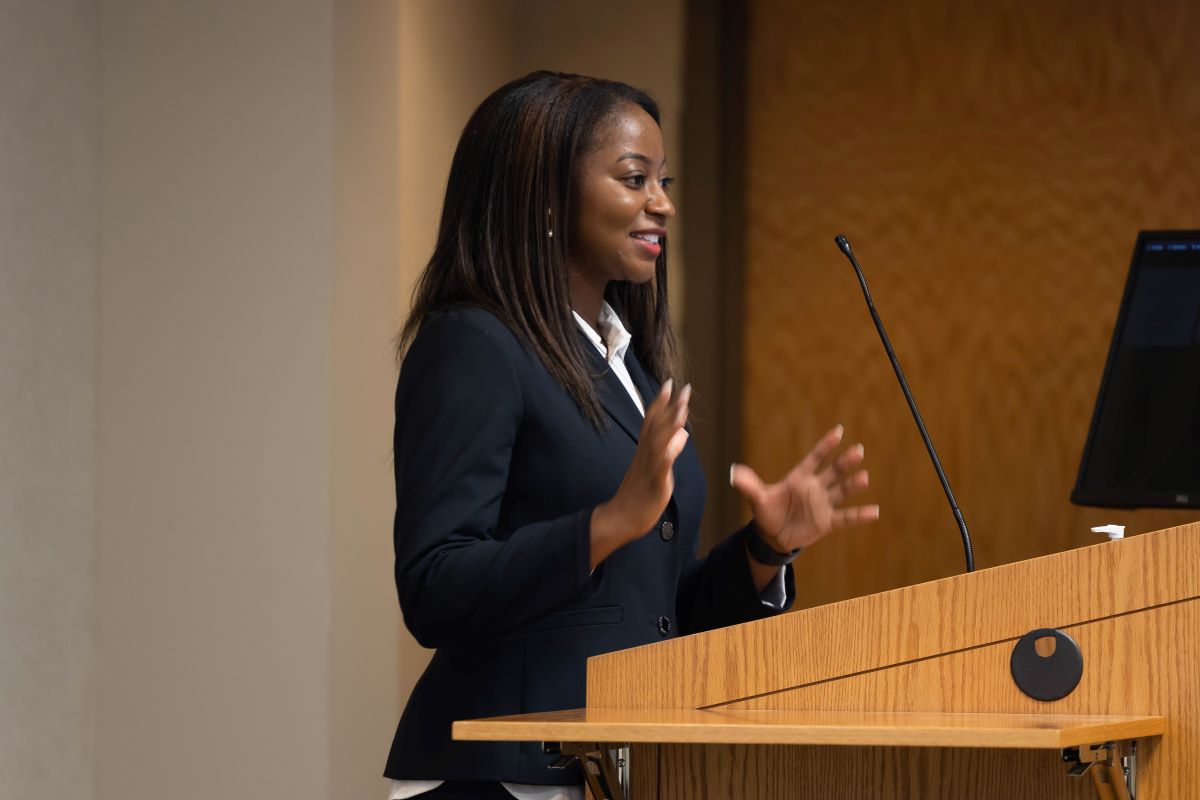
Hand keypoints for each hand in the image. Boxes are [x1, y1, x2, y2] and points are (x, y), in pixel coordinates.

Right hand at [590, 380, 690, 567]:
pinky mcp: (654, 485)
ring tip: (681, 410)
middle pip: (657, 426)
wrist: (620, 518)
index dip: (661, 403)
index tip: (670, 384)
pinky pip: (660, 469)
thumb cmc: (638, 495)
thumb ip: (670, 449)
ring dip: (669, 425)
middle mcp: (646, 455)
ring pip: (659, 443)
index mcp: (646, 451)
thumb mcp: (658, 469)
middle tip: (682, 389)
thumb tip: (684, 434)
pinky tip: (673, 448)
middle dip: (670, 407)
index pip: (653, 421)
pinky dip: (666, 457)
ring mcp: (649, 469)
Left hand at [730, 424, 878, 553]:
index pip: (815, 458)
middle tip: (857, 451)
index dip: (825, 446)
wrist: (773, 536)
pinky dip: (859, 515)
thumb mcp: (757, 498)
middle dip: (844, 463)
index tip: (839, 431)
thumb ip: (749, 485)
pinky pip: (846, 517)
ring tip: (864, 476)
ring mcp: (823, 504)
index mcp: (799, 478)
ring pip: (841, 491)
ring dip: (853, 485)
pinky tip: (874, 511)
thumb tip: (734, 473)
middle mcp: (815, 488)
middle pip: (833, 472)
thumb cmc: (767, 512)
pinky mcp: (827, 521)